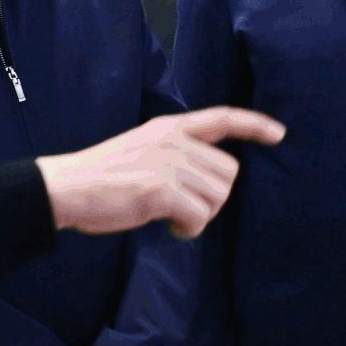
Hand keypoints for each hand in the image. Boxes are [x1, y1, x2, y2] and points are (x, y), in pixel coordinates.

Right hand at [37, 106, 283, 238]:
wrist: (67, 187)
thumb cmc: (103, 176)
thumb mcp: (142, 147)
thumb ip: (174, 153)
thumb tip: (205, 179)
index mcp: (169, 127)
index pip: (221, 117)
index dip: (254, 124)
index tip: (278, 133)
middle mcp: (173, 141)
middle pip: (228, 172)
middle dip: (215, 196)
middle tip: (186, 207)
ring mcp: (167, 164)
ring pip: (218, 196)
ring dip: (202, 215)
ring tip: (175, 217)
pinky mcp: (160, 190)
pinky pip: (200, 216)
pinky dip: (191, 228)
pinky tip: (173, 227)